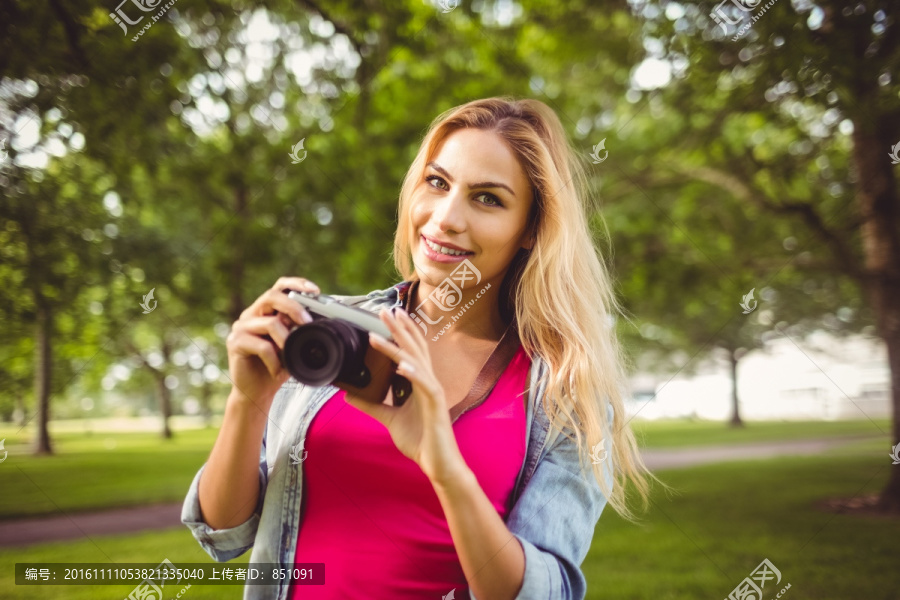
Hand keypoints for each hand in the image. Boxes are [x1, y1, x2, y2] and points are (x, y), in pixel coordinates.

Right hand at [225, 277, 318, 408]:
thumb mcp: (294, 347)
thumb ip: (300, 331)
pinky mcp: (235, 342)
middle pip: (272, 296)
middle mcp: (252, 314)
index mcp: (266, 311)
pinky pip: (262, 346)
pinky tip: (278, 371)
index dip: (297, 284)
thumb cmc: (276, 368)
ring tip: (291, 356)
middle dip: (294, 307)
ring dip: (287, 340)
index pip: (280, 287)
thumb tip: (318, 320)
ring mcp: (241, 327)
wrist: (257, 393)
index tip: (315, 290)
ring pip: (270, 323)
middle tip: (308, 323)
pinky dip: (275, 360)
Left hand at [344, 307, 466, 484]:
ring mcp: (433, 392)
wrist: (437, 463)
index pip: (412, 350)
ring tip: (384, 330)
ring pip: (416, 361)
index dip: (403, 331)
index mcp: (420, 382)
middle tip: (385, 310)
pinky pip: (424, 385)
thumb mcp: (389, 418)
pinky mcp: (435, 405)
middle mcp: (428, 382)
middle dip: (399, 328)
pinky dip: (413, 373)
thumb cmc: (420, 440)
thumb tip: (350, 395)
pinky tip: (401, 365)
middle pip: (414, 348)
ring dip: (399, 344)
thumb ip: (372, 405)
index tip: (389, 316)